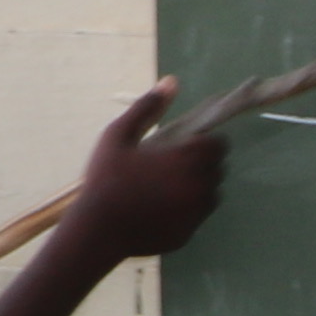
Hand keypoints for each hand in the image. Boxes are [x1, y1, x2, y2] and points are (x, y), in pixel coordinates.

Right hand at [61, 82, 228, 260]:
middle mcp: (200, 186)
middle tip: (170, 165)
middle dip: (201, 164)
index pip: (219, 144)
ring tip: (165, 187)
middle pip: (218, 168)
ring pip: (212, 194)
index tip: (183, 145)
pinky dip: (188, 210)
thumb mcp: (119, 135)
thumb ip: (147, 107)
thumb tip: (172, 81)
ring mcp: (197, 213)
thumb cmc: (106, 178)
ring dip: (197, 187)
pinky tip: (160, 208)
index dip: (204, 142)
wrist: (96, 230)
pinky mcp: (189, 234)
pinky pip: (198, 217)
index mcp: (188, 159)